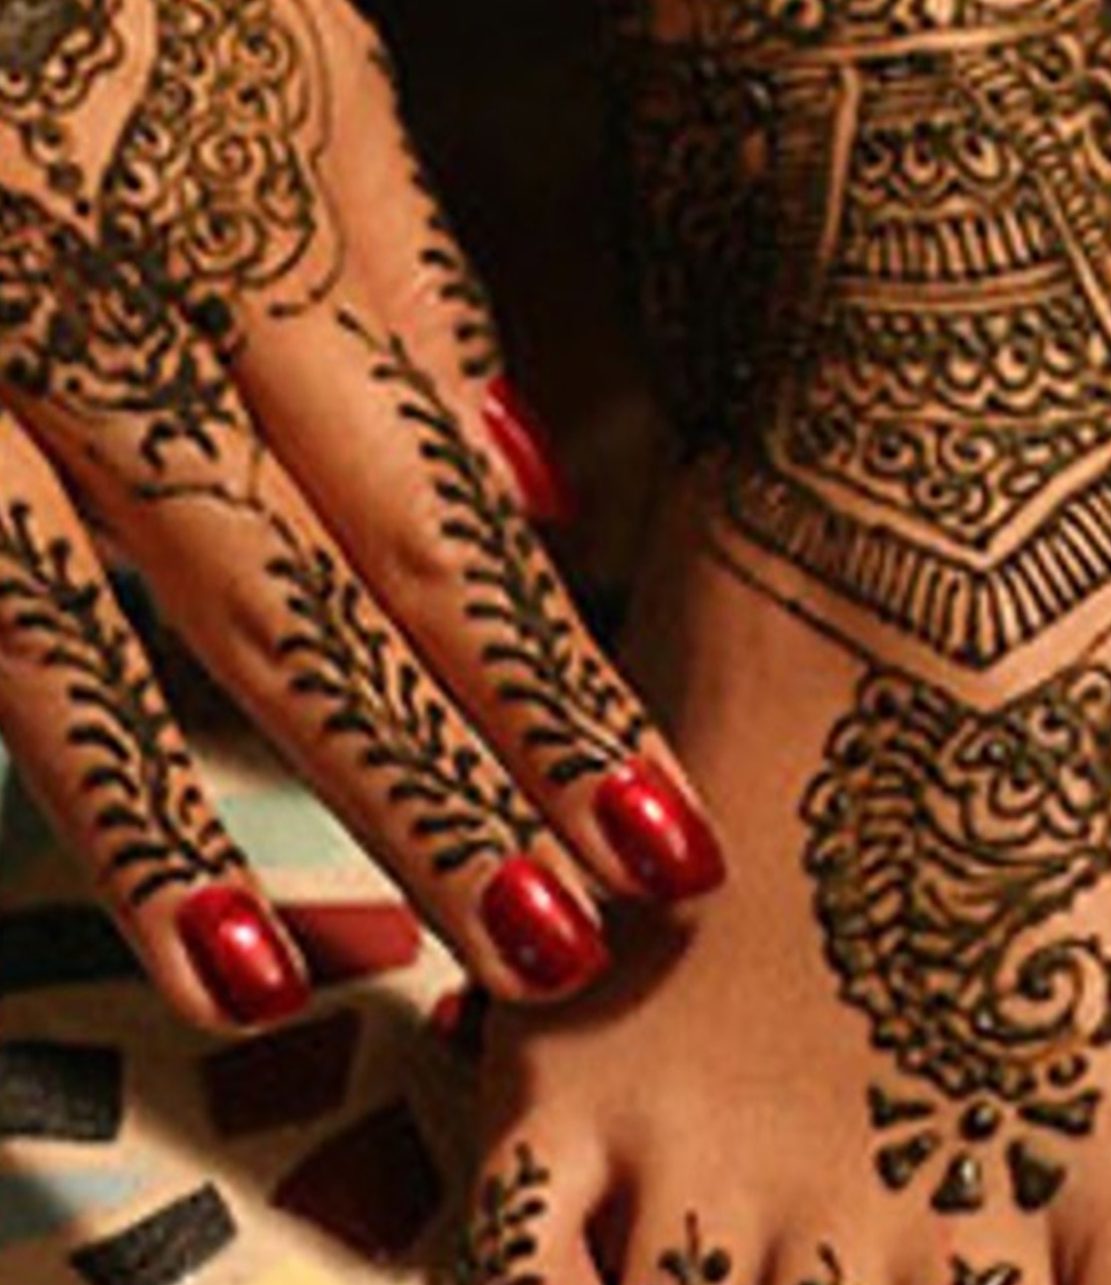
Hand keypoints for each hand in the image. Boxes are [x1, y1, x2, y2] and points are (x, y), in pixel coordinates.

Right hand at [0, 0, 722, 1028]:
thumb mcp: (279, 52)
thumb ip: (402, 269)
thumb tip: (544, 488)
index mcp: (234, 221)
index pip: (433, 508)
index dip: (551, 686)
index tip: (665, 837)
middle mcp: (87, 300)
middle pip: (293, 589)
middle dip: (438, 788)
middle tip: (563, 952)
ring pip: (84, 625)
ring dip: (211, 827)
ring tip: (310, 988)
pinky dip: (66, 771)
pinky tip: (166, 926)